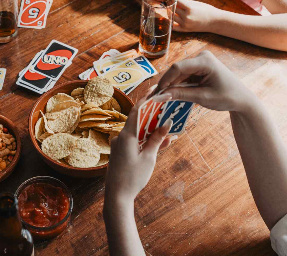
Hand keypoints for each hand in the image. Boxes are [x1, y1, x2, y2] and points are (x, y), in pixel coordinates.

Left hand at [105, 88, 173, 202]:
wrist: (117, 196)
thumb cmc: (133, 177)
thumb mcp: (149, 158)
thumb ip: (157, 139)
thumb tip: (166, 124)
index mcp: (126, 135)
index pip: (137, 110)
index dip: (149, 100)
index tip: (159, 92)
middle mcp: (120, 137)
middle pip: (138, 119)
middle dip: (153, 113)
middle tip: (167, 105)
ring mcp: (120, 144)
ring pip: (138, 131)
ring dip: (153, 128)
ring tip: (169, 124)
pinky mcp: (121, 151)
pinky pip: (135, 141)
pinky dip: (147, 140)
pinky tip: (162, 141)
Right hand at [152, 51, 255, 111]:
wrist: (242, 99)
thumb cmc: (227, 97)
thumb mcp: (202, 97)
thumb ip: (180, 94)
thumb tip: (160, 96)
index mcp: (205, 61)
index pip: (178, 68)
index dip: (165, 80)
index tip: (157, 93)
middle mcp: (201, 57)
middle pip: (177, 70)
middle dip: (166, 84)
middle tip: (154, 97)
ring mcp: (200, 62)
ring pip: (178, 74)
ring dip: (170, 86)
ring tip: (159, 98)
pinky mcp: (198, 68)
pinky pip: (183, 76)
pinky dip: (177, 86)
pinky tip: (169, 94)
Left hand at [173, 0, 220, 32]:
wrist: (214, 21)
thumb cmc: (206, 10)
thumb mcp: (196, 3)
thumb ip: (186, 2)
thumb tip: (176, 0)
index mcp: (190, 8)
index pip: (176, 1)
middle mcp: (186, 16)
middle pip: (173, 9)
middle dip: (172, 5)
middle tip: (172, 3)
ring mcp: (185, 24)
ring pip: (172, 17)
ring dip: (171, 13)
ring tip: (173, 10)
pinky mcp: (185, 30)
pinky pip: (173, 27)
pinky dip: (171, 22)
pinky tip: (172, 19)